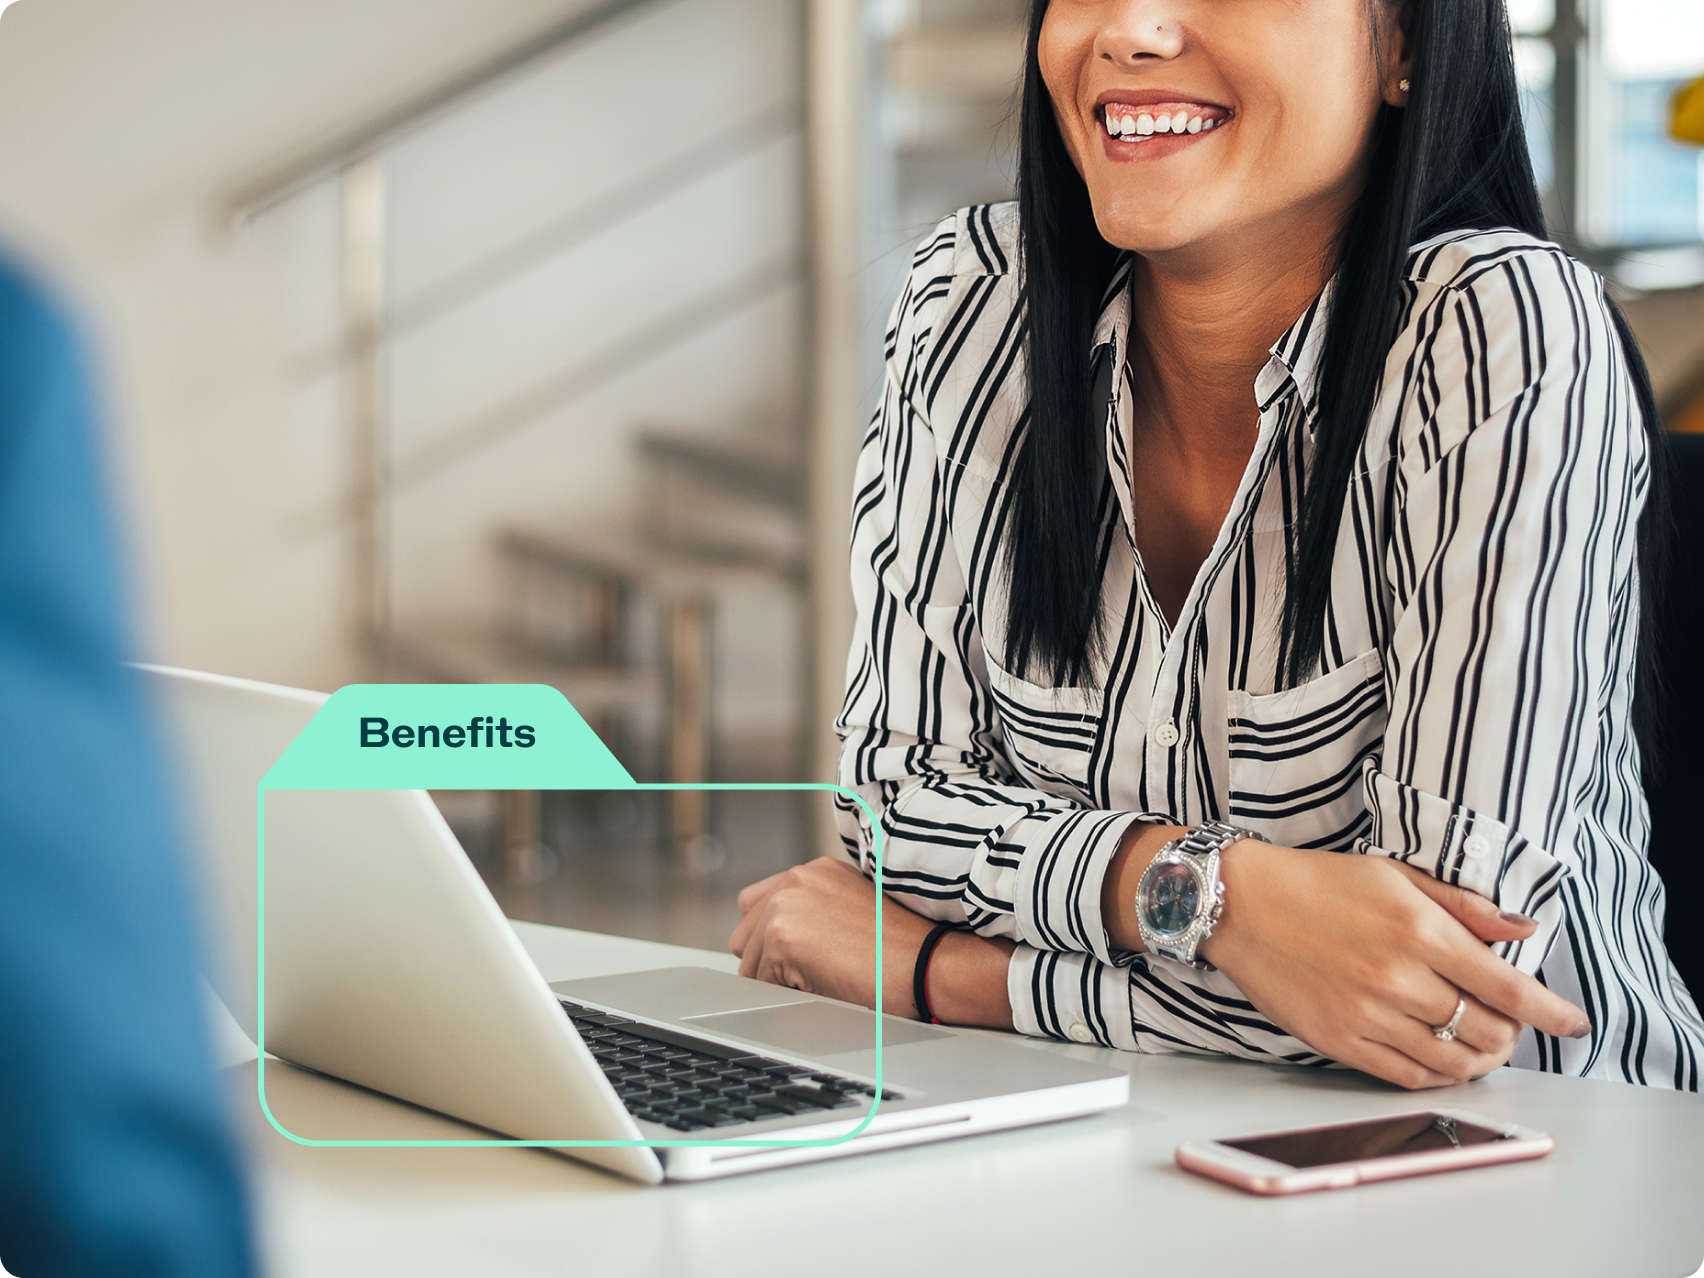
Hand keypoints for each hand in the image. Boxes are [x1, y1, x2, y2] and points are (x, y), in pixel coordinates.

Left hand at [730, 858, 931, 1014]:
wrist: (930, 965)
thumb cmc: (904, 950)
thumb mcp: (852, 911)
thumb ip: (812, 913)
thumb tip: (776, 945)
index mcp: (813, 871)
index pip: (756, 907)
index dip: (774, 942)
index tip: (802, 959)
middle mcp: (796, 879)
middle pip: (744, 936)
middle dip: (769, 962)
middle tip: (818, 973)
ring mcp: (785, 905)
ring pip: (749, 965)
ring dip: (779, 981)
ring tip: (828, 978)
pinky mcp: (782, 937)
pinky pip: (761, 985)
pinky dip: (787, 996)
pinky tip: (827, 985)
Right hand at [1200, 842, 1590, 1088]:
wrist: (1240, 904)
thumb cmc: (1316, 883)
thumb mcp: (1396, 875)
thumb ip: (1465, 906)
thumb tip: (1522, 929)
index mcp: (1420, 931)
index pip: (1510, 987)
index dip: (1552, 1012)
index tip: (1573, 1023)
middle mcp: (1399, 978)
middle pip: (1488, 1031)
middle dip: (1513, 1033)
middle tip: (1510, 1023)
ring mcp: (1368, 1015)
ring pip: (1453, 1061)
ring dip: (1480, 1059)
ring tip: (1480, 1044)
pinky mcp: (1339, 1041)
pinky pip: (1407, 1076)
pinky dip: (1437, 1074)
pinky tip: (1439, 1057)